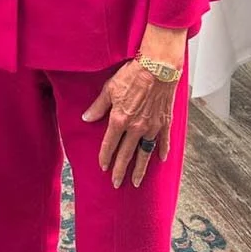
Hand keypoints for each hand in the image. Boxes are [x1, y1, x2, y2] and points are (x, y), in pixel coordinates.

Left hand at [82, 60, 177, 188]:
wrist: (157, 68)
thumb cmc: (132, 74)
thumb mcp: (109, 88)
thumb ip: (98, 106)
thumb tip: (86, 118)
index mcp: (120, 119)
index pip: (110, 144)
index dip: (105, 157)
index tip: (103, 167)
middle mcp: (135, 127)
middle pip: (126, 154)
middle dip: (120, 170)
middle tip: (117, 183)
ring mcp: (151, 127)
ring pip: (144, 153)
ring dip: (140, 168)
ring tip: (137, 181)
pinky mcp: (164, 122)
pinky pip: (163, 141)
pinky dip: (161, 151)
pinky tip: (160, 159)